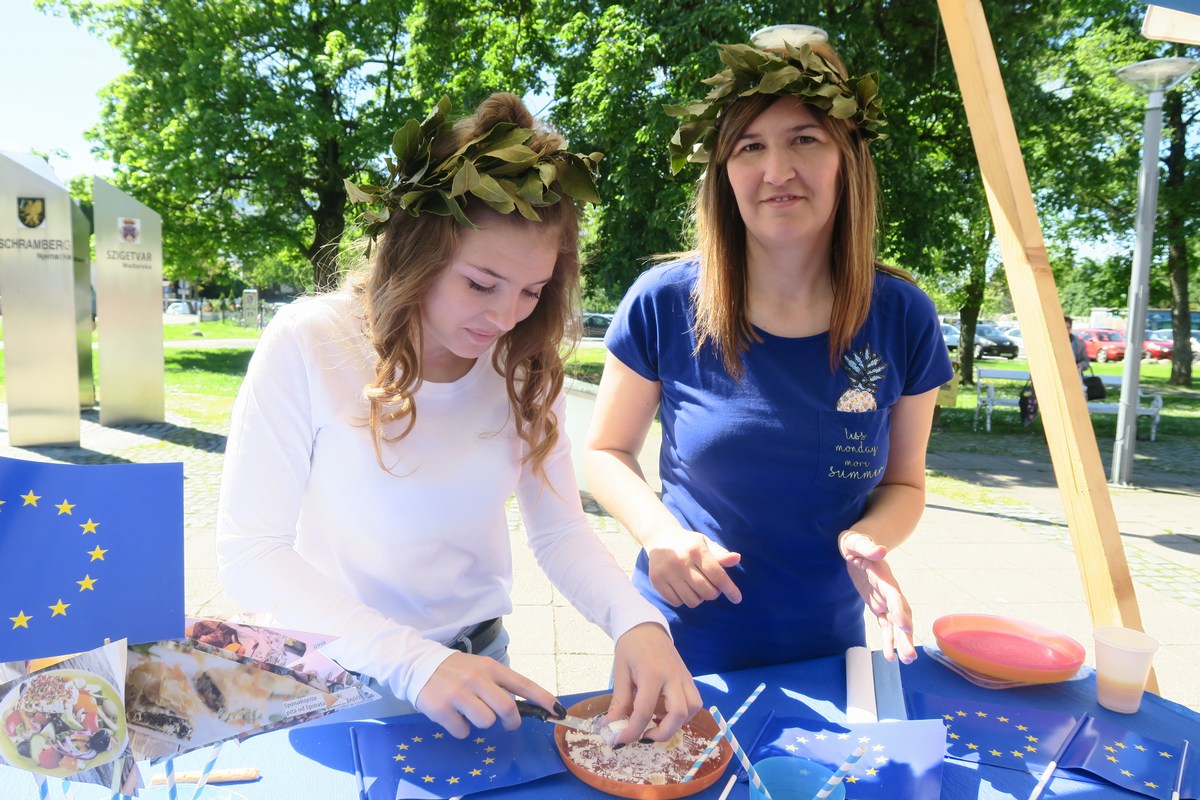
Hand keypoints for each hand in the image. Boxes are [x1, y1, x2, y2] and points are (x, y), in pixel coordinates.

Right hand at [414, 652, 558, 737]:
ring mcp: (458, 693)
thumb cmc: (455, 670)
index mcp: (490, 668)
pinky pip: (462, 731)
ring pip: (486, 722)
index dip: (544, 699)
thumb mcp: (480, 668)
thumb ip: (499, 684)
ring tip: (470, 713)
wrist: (417, 664)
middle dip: (512, 721)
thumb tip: (522, 707)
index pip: (523, 684)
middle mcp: (476, 679)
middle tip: (508, 724)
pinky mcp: (442, 708)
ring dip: (482, 723)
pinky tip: (453, 717)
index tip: (558, 711)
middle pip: (507, 708)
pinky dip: (461, 730)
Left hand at [603, 622, 701, 745]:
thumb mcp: (620, 672)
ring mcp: (684, 677)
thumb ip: (619, 701)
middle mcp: (673, 676)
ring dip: (677, 723)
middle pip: (678, 713)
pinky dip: (683, 714)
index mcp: (652, 674)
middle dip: (663, 732)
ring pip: (693, 708)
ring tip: (657, 723)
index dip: (632, 730)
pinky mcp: (688, 678)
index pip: (645, 711)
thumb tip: (611, 726)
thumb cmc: (630, 647)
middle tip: (645, 736)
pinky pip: (694, 701)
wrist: (646, 626)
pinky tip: (665, 713)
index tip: (620, 740)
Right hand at [644, 525, 741, 607]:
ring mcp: (667, 572)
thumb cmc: (689, 544)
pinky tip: (683, 588)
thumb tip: (737, 558)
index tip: (737, 598)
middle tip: (711, 586)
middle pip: (707, 592)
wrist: (660, 538)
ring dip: (699, 598)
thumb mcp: (705, 544)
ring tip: (696, 587)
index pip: (717, 575)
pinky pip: (677, 602)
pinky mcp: (656, 581)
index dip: (729, 589)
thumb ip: (721, 554)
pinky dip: (683, 600)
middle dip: (714, 593)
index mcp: (696, 550)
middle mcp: (681, 561)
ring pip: (692, 600)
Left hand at [838, 530, 916, 663]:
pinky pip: (885, 625)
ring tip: (907, 661)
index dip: (900, 610)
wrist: (859, 545)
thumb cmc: (856, 542)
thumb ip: (867, 546)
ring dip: (900, 642)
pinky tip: (890, 656)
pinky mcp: (878, 606)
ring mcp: (885, 600)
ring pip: (895, 624)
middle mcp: (889, 590)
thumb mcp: (857, 541)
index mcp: (884, 576)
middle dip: (905, 635)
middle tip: (910, 656)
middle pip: (900, 614)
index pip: (894, 595)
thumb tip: (880, 549)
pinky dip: (888, 640)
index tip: (905, 628)